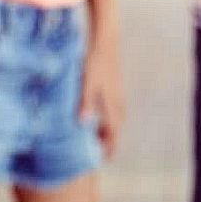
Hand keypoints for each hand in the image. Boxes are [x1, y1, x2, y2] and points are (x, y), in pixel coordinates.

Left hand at [79, 42, 124, 157]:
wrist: (105, 41)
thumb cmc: (94, 62)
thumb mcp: (86, 82)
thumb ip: (85, 103)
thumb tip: (83, 123)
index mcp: (112, 106)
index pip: (112, 135)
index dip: (107, 149)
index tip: (100, 160)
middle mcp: (117, 104)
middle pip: (114, 130)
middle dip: (105, 142)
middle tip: (92, 151)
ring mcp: (117, 96)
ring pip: (114, 120)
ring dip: (105, 130)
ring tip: (92, 137)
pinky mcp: (114, 89)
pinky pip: (112, 110)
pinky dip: (105, 118)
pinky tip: (95, 115)